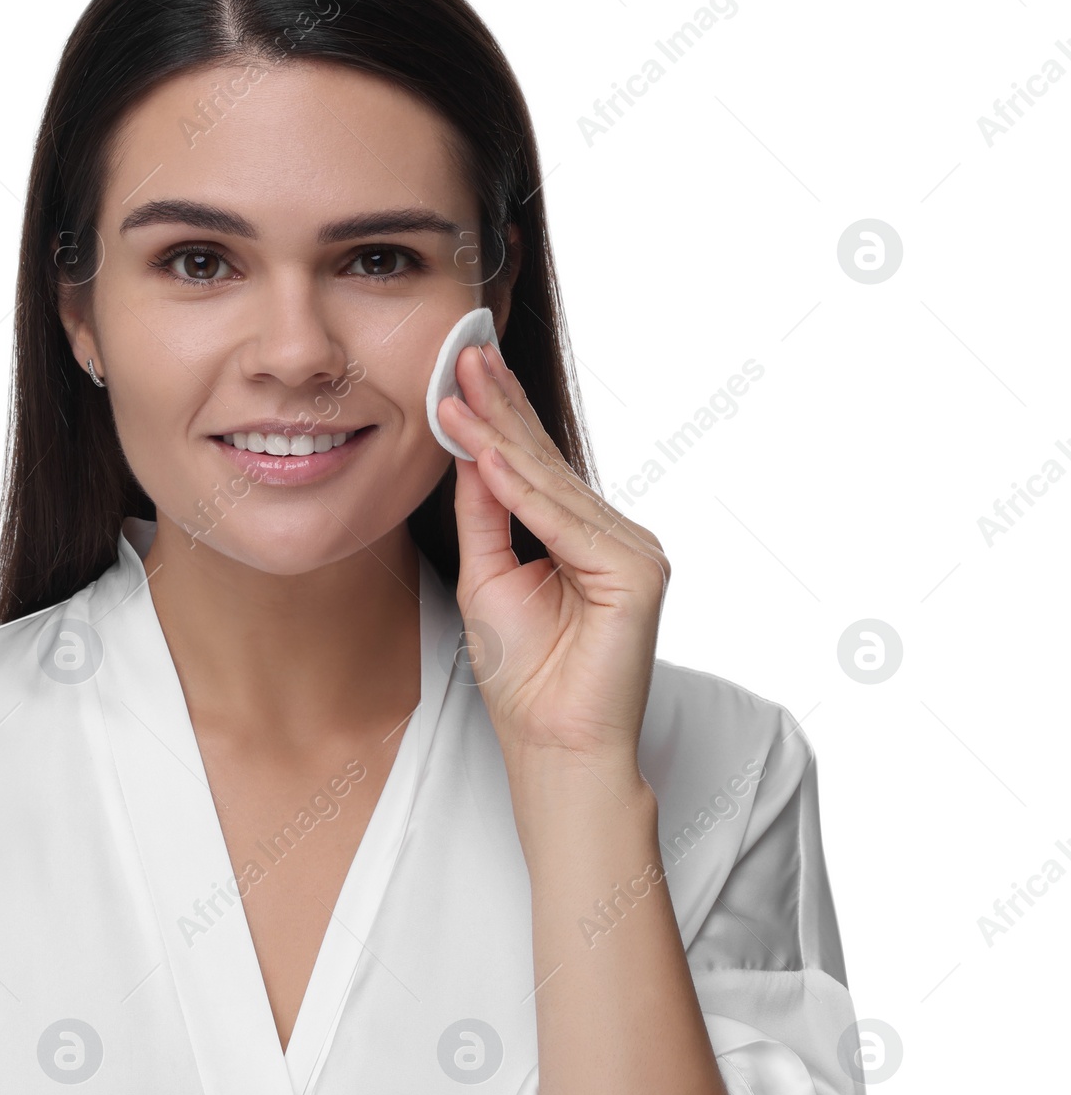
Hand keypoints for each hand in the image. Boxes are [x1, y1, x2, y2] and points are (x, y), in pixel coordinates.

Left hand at [437, 341, 670, 766]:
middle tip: (464, 352)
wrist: (553, 741)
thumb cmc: (523, 672)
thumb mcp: (487, 575)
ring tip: (458, 390)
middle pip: (544, 461)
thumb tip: (469, 449)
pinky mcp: (637, 573)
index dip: (496, 418)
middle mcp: (613, 534)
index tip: (460, 370)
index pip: (533, 466)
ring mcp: (631, 550)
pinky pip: (563, 522)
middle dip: (499, 405)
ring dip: (498, 435)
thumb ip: (484, 514)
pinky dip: (520, 488)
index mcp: (581, 536)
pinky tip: (485, 452)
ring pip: (549, 484)